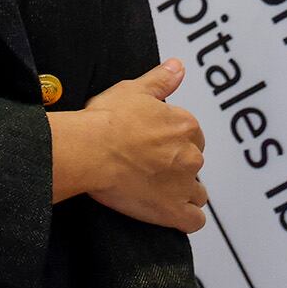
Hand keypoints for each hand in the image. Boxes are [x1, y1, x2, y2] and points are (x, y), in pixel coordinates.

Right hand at [51, 58, 208, 229]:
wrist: (89, 150)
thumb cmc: (107, 120)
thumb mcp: (133, 90)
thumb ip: (161, 80)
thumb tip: (178, 67)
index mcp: (185, 126)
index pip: (192, 136)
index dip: (174, 141)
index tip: (155, 146)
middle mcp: (191, 155)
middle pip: (193, 163)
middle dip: (177, 167)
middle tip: (150, 167)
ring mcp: (183, 186)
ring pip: (197, 193)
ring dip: (183, 192)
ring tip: (158, 191)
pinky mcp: (171, 211)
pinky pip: (193, 220)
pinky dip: (185, 218)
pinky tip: (171, 214)